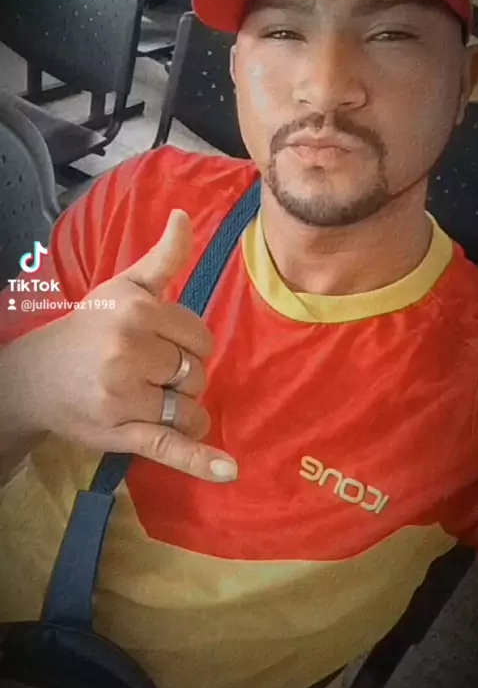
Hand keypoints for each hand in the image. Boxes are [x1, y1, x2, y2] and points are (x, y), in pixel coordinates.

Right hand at [11, 211, 236, 482]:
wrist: (38, 376)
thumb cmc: (90, 327)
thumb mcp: (124, 287)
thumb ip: (163, 257)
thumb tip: (184, 216)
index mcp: (137, 311)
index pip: (201, 337)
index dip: (190, 346)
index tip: (163, 346)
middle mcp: (129, 350)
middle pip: (197, 373)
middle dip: (184, 376)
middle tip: (150, 372)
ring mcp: (124, 395)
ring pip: (189, 408)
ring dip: (184, 410)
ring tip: (153, 400)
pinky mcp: (120, 432)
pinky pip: (169, 446)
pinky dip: (200, 460)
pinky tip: (228, 471)